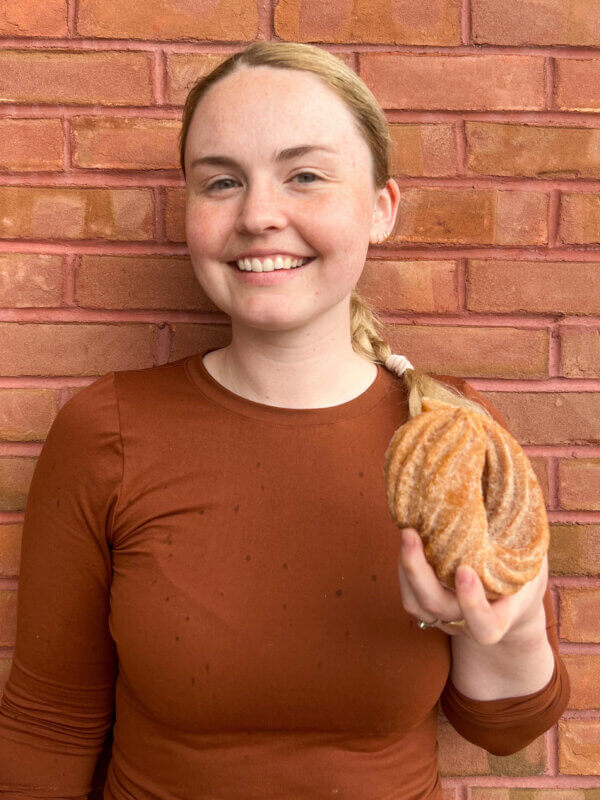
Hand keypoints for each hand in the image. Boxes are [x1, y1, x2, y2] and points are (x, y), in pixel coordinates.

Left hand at [398, 528, 548, 644]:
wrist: (512, 601)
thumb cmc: (522, 570)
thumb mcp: (530, 555)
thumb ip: (521, 536)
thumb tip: (511, 480)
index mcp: (502, 613)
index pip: (486, 625)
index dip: (472, 603)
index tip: (464, 570)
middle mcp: (469, 621)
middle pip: (437, 608)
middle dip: (418, 572)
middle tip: (411, 534)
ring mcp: (448, 617)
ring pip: (418, 605)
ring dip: (406, 569)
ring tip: (408, 532)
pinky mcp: (430, 608)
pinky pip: (410, 597)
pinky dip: (404, 570)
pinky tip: (409, 541)